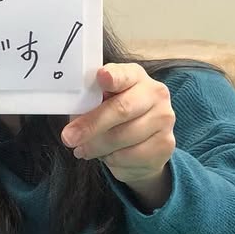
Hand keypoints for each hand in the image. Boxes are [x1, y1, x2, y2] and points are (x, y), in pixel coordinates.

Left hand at [61, 63, 175, 209]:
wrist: (140, 147)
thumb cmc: (111, 117)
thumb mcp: (97, 104)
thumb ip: (89, 101)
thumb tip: (73, 107)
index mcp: (134, 76)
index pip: (124, 74)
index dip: (113, 77)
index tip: (101, 78)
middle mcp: (154, 93)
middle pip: (121, 109)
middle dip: (91, 125)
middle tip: (68, 138)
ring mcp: (164, 118)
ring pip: (122, 137)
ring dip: (96, 147)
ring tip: (84, 149)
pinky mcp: (166, 144)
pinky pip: (130, 156)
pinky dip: (112, 159)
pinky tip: (108, 156)